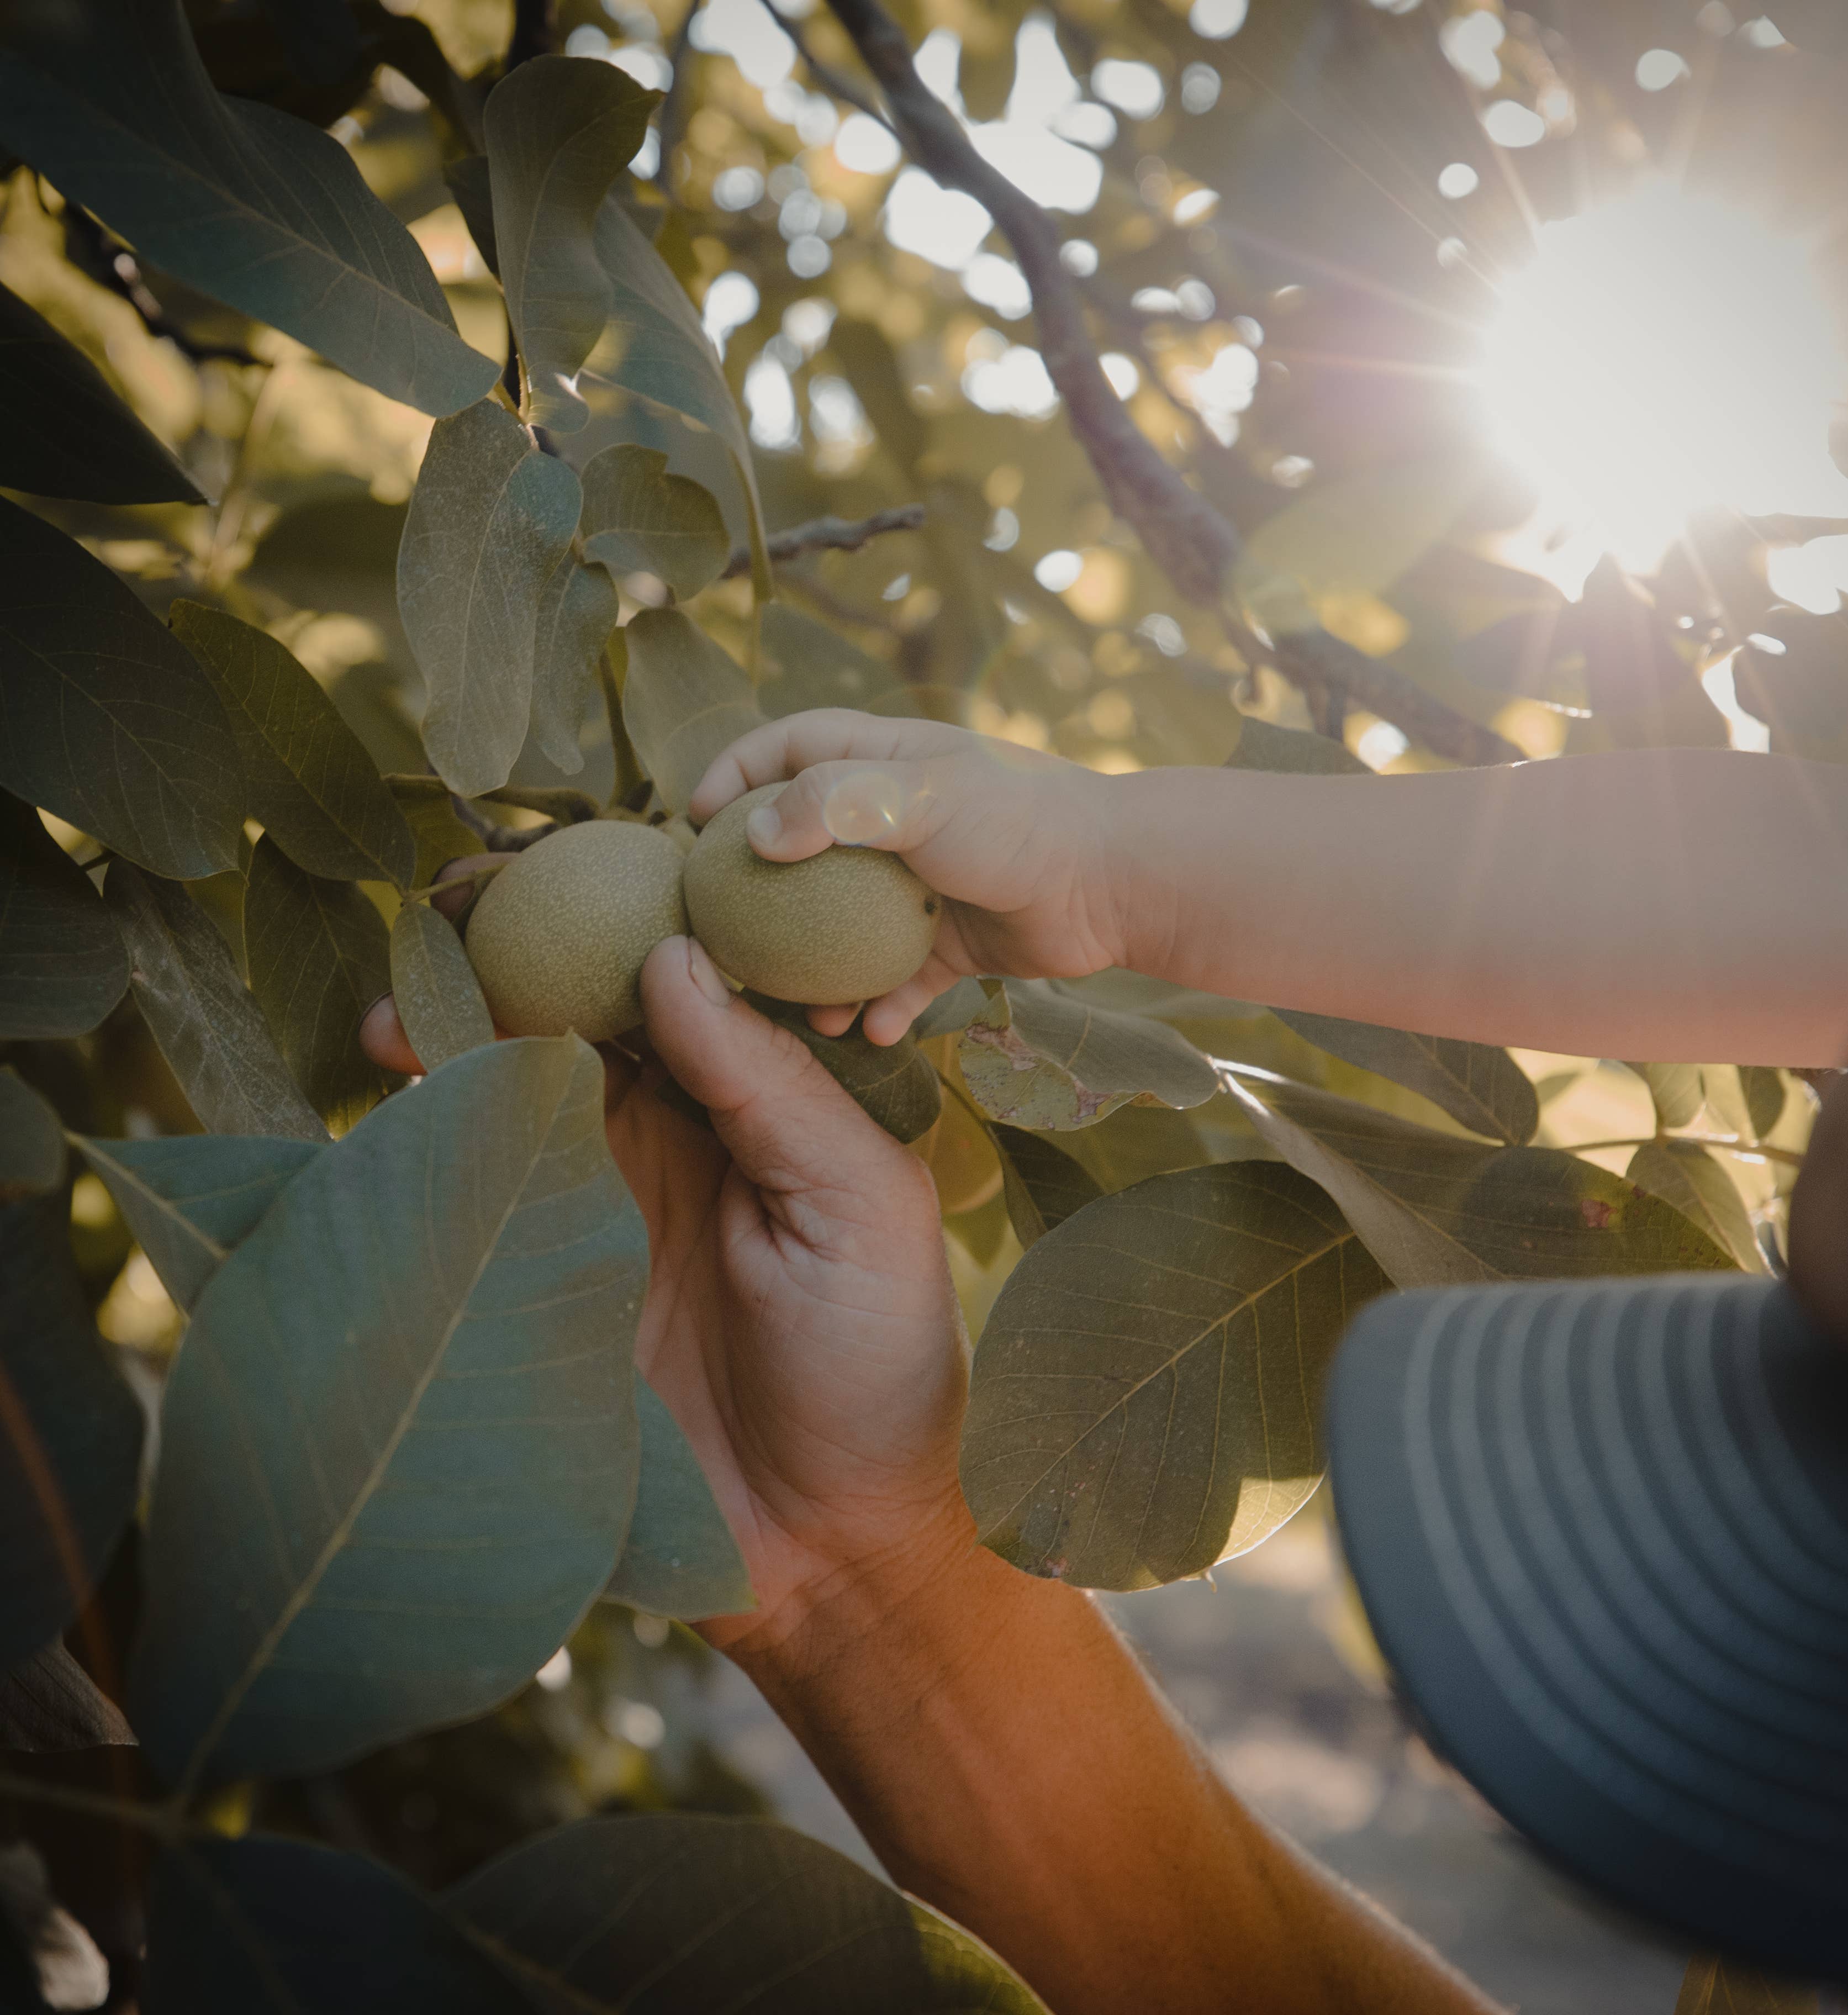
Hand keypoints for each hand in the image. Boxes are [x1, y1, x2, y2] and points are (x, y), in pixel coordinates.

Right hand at [361, 875, 972, 1650]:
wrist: (833, 1544)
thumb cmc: (882, 1366)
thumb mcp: (860, 1205)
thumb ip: (769, 1085)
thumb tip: (674, 959)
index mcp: (757, 1106)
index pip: (678, 984)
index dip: (620, 917)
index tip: (561, 861)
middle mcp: (668, 1142)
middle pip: (578, 1021)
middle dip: (513, 957)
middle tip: (446, 900)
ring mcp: (595, 1211)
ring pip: (511, 1094)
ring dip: (452, 1039)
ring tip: (396, 1003)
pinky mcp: (539, 1286)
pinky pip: (476, 1193)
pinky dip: (430, 1136)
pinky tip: (393, 1095)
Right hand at [687, 710, 1130, 1042]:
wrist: (1113, 884)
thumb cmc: (1019, 821)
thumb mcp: (923, 795)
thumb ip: (836, 803)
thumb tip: (756, 834)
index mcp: (883, 763)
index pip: (785, 748)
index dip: (734, 774)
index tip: (693, 823)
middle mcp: (893, 822)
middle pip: (799, 850)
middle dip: (755, 893)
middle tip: (720, 937)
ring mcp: (918, 886)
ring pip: (839, 929)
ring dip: (811, 972)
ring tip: (797, 1012)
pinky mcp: (949, 942)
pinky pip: (895, 980)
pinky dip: (878, 1007)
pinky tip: (867, 1033)